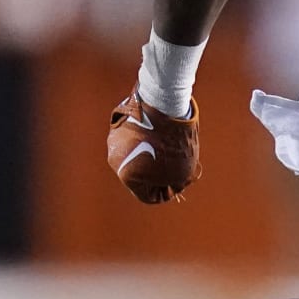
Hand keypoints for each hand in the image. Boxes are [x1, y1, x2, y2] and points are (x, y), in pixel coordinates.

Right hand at [107, 86, 200, 203]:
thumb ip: (174, 184)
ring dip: (152, 152)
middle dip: (159, 171)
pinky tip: (162, 131)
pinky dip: (147, 137)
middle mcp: (115, 159)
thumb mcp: (183, 172)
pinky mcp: (118, 124)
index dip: (166, 191)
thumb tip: (171, 184)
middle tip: (176, 161)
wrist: (165, 103)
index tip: (178, 181)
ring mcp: (115, 140)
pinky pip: (135, 137)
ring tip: (170, 143)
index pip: (147, 195)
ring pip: (137, 154)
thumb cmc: (175, 142)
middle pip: (140, 175)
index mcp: (126, 175)